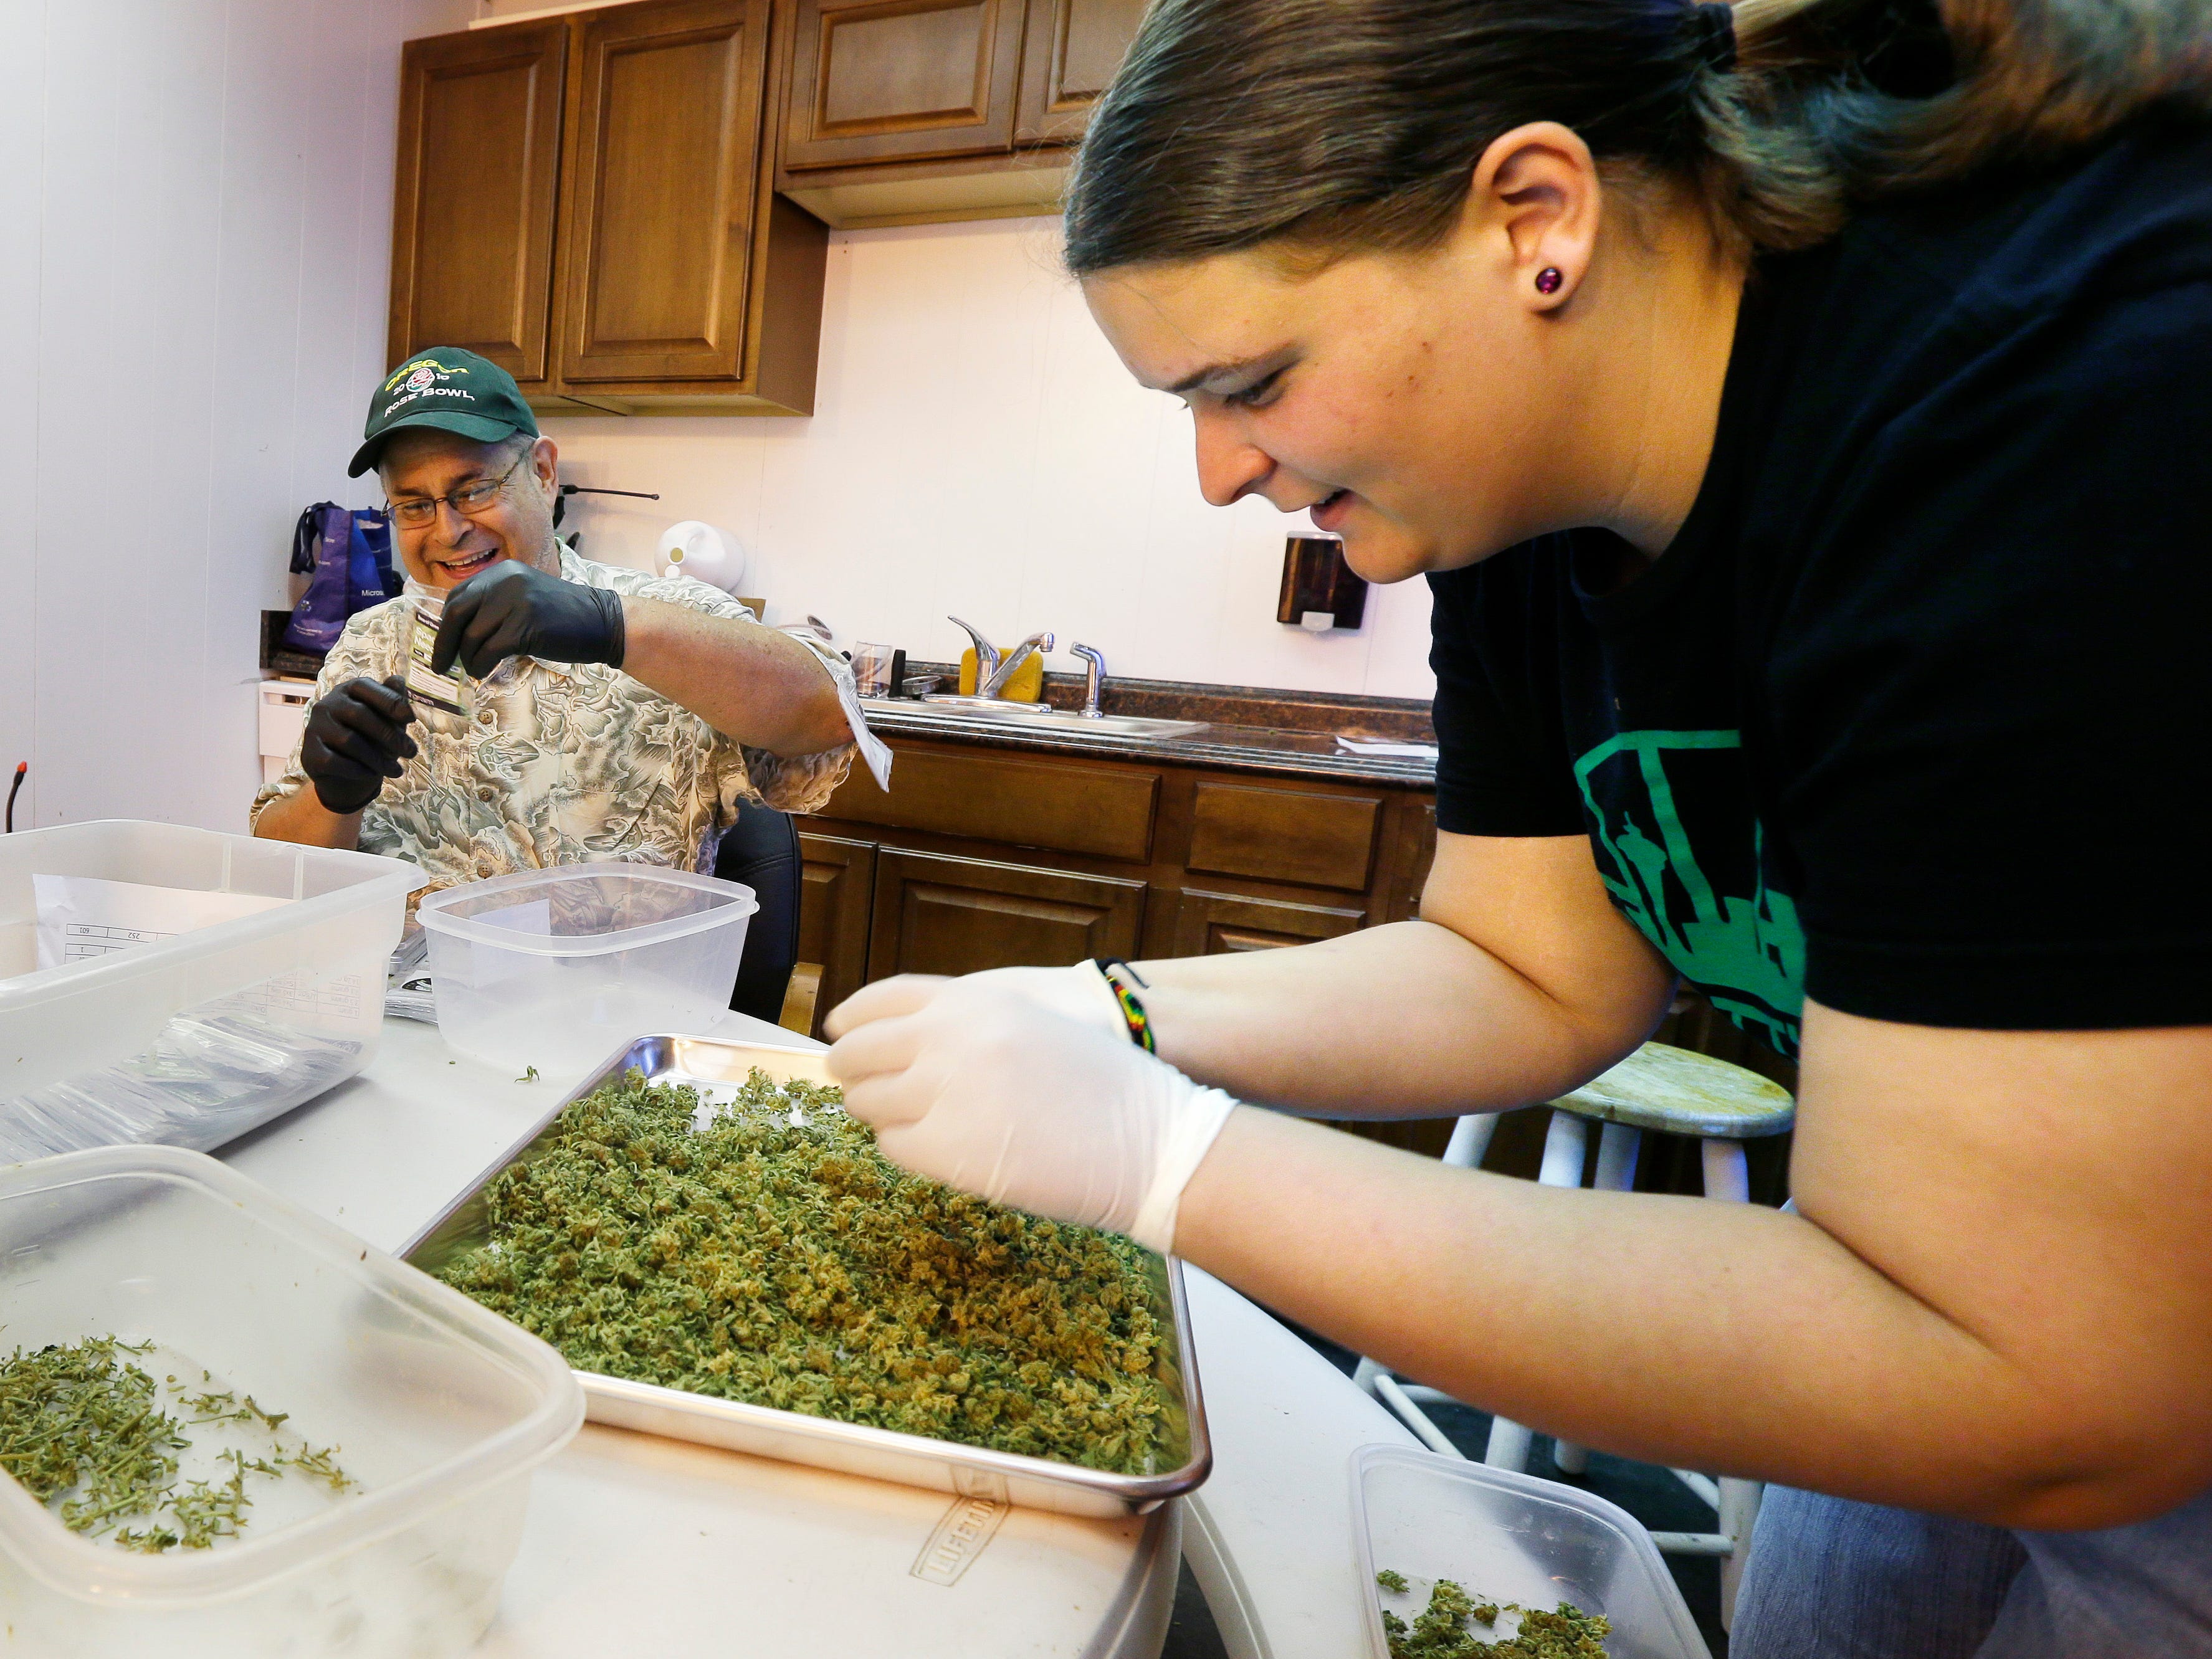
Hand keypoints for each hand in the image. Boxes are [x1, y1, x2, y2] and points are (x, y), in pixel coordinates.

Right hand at [301, 676, 416, 814]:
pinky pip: (335, 761)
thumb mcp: (387, 721)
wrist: (346, 776)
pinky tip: (372, 775)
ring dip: (378, 758)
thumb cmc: (371, 740)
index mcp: (347, 691)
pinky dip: (358, 770)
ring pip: (349, 741)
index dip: (389, 700)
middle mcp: (326, 705)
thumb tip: (399, 679)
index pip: (365, 687)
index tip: (411, 718)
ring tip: (396, 770)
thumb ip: (392, 702)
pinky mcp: (309, 753)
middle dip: (390, 735)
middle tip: (411, 752)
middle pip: (359, 715)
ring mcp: (315, 728)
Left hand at [432, 560, 625, 677]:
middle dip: (444, 643)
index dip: (444, 625)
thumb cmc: (565, 617)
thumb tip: (460, 631)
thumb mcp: (525, 598)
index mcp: (502, 572)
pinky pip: (489, 650)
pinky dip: (480, 665)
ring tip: (473, 671)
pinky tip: (484, 672)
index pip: (458, 596)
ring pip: (471, 636)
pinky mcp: (525, 626)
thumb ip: (496, 604)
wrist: (603, 622)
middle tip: (440, 665)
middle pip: (456, 613)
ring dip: (467, 659)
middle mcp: (505, 581)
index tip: (441, 646)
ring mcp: (516, 602)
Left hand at [824, 975, 1236, 1253]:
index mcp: (975, 1000)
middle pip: (860, 1052)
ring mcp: (944, 1095)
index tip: (838, 1030)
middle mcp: (950, 1038)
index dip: (853, 1018)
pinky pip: (893, 1146)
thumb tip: (906, 1045)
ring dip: (879, 1111)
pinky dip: (902, 1148)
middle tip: (859, 1086)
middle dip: (853, 1071)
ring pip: (869, 1102)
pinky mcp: (947, 1151)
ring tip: (907, 1121)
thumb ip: (969, 1027)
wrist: (1152, 1140)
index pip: (883, 1000)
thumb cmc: (1106, 1086)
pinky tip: (931, 1148)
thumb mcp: (1033, 1026)